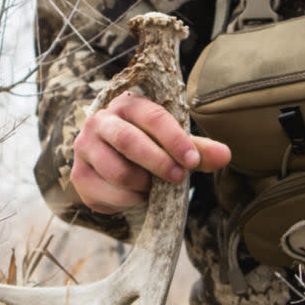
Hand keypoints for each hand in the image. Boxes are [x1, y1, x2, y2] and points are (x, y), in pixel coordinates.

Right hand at [71, 91, 230, 212]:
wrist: (109, 162)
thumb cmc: (146, 145)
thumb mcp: (172, 143)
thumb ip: (197, 149)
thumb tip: (225, 156)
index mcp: (127, 104)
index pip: (153, 117)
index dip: (175, 140)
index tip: (193, 161)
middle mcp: (100, 120)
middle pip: (129, 141)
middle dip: (158, 162)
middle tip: (178, 178)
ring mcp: (85, 147)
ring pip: (116, 170)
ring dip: (143, 184)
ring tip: (154, 188)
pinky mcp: (79, 174)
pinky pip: (107, 192)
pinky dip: (128, 199)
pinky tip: (137, 196)